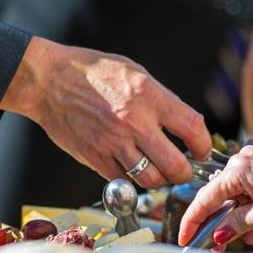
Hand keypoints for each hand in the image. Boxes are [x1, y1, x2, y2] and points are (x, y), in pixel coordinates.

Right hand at [1, 37, 210, 188]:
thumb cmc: (92, 73)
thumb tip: (185, 124)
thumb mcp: (135, 73)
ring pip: (150, 180)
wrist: (48, 81)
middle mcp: (134, 122)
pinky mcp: (94, 157)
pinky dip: (132, 180)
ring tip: (158, 171)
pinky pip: (123, 180)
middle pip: (175, 165)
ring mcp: (113, 142)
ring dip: (159, 180)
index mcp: (149, 96)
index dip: (204, 145)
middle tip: (183, 169)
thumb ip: (161, 99)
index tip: (201, 150)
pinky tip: (132, 168)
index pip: (193, 128)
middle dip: (184, 172)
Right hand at [177, 145, 252, 246]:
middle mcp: (244, 163)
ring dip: (244, 223)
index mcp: (241, 168)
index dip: (193, 221)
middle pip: (222, 201)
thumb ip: (243, 221)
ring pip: (238, 201)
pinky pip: (251, 196)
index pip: (206, 198)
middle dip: (227, 226)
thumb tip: (221, 234)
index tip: (185, 239)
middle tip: (226, 246)